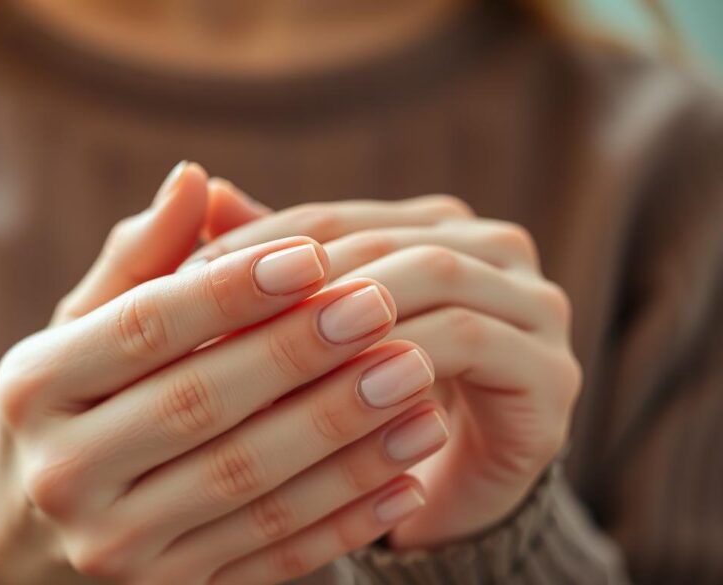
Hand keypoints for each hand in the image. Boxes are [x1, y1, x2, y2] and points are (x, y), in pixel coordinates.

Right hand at [0, 164, 447, 584]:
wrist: (22, 546)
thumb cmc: (65, 412)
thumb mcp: (77, 338)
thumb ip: (138, 265)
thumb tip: (195, 177)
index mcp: (35, 386)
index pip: (145, 327)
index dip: (232, 289)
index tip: (313, 254)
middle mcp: (63, 471)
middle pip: (201, 405)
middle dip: (301, 355)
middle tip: (384, 307)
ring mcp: (114, 548)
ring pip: (249, 486)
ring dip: (344, 435)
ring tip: (419, 382)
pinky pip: (268, 555)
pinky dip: (343, 519)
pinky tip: (405, 476)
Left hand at [193, 185, 581, 548]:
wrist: (436, 499)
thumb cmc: (359, 407)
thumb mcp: (307, 334)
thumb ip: (265, 264)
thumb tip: (200, 187)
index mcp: (433, 226)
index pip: (331, 220)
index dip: (256, 244)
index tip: (182, 278)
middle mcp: (493, 249)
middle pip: (382, 242)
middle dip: (301, 277)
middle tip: (220, 315)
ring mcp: (534, 306)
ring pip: (431, 278)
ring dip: (350, 309)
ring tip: (275, 346)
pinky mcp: (550, 373)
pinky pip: (470, 341)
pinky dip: (403, 355)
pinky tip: (345, 386)